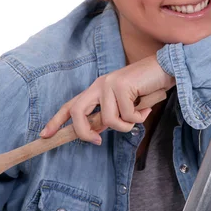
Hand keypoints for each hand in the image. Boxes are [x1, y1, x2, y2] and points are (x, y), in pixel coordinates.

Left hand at [39, 54, 174, 144]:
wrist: (165, 69)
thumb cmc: (146, 87)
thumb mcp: (123, 103)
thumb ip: (108, 114)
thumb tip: (96, 131)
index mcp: (97, 88)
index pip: (71, 105)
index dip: (56, 121)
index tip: (45, 135)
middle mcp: (100, 84)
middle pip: (77, 112)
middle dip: (84, 132)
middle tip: (98, 141)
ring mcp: (109, 84)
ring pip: (108, 120)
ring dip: (126, 125)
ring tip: (139, 115)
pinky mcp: (122, 85)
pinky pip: (127, 116)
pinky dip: (139, 117)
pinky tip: (146, 106)